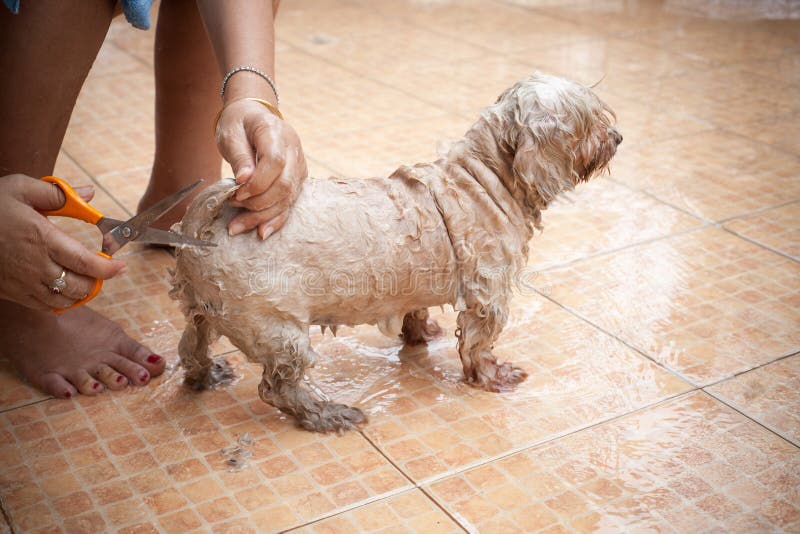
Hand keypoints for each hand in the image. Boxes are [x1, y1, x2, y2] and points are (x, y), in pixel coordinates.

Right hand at [0, 174, 125, 309]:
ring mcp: (22, 283)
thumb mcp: (20, 189)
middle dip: (96, 281)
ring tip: (85, 279)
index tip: (121, 266)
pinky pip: (45, 306)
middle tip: (102, 270)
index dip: (109, 269)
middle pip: (80, 286)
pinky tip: (63, 289)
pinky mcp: (12, 293)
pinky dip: (61, 302)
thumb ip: (58, 194)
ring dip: (80, 293)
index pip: (86, 262)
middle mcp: (35, 266)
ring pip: (64, 300)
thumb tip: (89, 194)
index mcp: (42, 238)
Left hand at [215, 99, 307, 238]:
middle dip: (258, 203)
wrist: (254, 118)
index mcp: (277, 133)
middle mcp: (294, 150)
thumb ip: (239, 156)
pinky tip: (261, 232)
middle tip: (232, 206)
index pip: (275, 161)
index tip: (236, 192)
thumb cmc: (239, 124)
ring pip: (287, 198)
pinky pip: (289, 204)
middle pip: (284, 184)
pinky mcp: (297, 180)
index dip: (257, 182)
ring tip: (237, 227)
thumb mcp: (231, 134)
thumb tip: (243, 180)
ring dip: (262, 216)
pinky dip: (275, 220)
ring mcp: (299, 167)